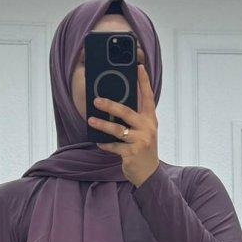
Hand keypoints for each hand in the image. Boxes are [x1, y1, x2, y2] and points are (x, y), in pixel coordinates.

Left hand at [88, 61, 158, 187]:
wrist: (149, 174)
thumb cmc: (143, 149)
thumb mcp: (144, 131)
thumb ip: (135, 118)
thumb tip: (114, 105)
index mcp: (151, 119)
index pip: (148, 97)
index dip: (144, 81)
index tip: (139, 67)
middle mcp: (148, 128)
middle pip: (127, 112)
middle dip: (110, 105)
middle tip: (96, 100)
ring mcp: (140, 141)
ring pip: (117, 130)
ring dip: (102, 125)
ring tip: (91, 121)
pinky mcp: (132, 154)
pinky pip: (114, 146)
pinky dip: (105, 144)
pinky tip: (99, 142)